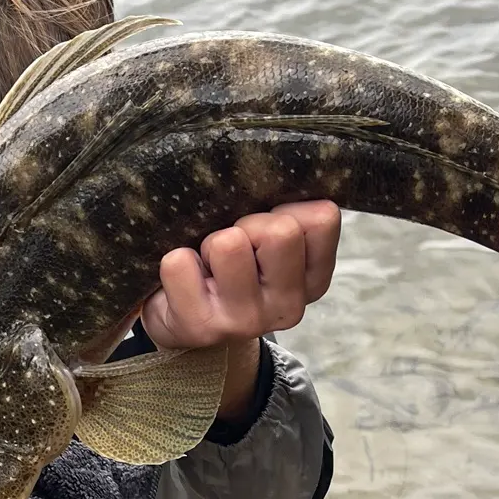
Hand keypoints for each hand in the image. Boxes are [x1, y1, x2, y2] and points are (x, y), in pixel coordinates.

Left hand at [141, 200, 341, 349]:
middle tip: (231, 247)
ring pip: (230, 244)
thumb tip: (277, 172)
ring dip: (210, 243)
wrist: (183, 323)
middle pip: (281, 230)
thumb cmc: (230, 268)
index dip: (285, 209)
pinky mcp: (203, 327)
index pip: (322, 218)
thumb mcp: (268, 242)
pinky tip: (185, 281)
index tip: (264, 229)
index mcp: (313, 280)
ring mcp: (247, 321)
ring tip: (208, 263)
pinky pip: (180, 264)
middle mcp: (289, 306)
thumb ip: (289, 214)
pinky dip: (176, 261)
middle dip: (247, 224)